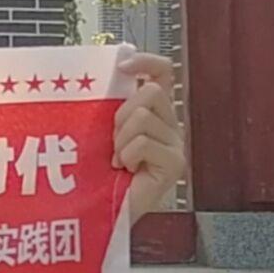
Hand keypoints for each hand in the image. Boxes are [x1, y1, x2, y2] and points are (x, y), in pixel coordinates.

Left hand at [113, 50, 182, 217]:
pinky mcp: (175, 164)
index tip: (123, 66)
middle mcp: (169, 126)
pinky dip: (128, 155)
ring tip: (118, 160)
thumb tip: (101, 74)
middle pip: (151, 92)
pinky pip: (145, 142)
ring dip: (121, 138)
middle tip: (112, 141)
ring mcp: (175, 145)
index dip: (147, 61)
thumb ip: (108, 105)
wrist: (100, 210)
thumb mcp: (101, 129)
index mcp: (153, 113)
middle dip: (122, 113)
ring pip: (144, 116)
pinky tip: (126, 170)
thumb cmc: (98, 172)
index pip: (163, 73)